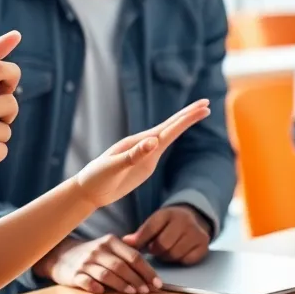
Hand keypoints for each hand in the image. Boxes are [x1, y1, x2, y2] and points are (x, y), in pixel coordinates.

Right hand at [35, 235, 161, 293]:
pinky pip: (86, 282)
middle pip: (121, 266)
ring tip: (132, 292)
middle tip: (147, 291)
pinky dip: (95, 287)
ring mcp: (85, 262)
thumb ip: (128, 254)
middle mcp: (98, 250)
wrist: (61, 255)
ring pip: (106, 274)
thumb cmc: (93, 255)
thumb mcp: (109, 248)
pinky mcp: (74, 275)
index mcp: (110, 241)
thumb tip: (152, 273)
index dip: (147, 271)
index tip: (157, 283)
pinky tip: (103, 292)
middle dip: (136, 279)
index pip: (133, 256)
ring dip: (121, 284)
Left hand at [72, 99, 210, 208]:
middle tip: (207, 103)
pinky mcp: (144, 165)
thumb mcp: (113, 167)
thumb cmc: (97, 178)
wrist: (88, 190)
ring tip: (199, 112)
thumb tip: (154, 141)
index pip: (168, 129)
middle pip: (170, 127)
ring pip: (168, 135)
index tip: (202, 108)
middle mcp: (144, 145)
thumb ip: (133, 155)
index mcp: (138, 143)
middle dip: (188, 115)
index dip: (186, 119)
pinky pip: (163, 147)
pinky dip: (173, 136)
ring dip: (183, 123)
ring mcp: (145, 154)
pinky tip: (176, 131)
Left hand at [123, 205, 210, 264]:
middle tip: (154, 249)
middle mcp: (185, 221)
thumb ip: (141, 233)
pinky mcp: (204, 246)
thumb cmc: (169, 224)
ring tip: (166, 250)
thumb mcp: (155, 222)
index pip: (150, 228)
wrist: (194, 219)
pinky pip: (186, 260)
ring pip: (174, 255)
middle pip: (162, 245)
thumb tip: (125, 242)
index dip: (140, 240)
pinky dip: (180, 260)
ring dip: (166, 256)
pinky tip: (178, 253)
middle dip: (155, 250)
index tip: (132, 247)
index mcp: (169, 213)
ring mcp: (197, 233)